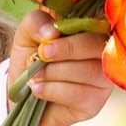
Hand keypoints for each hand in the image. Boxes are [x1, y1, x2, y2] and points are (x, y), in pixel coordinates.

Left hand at [7, 6, 114, 125]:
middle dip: (68, 49)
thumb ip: (36, 23)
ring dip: (56, 72)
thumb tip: (52, 32)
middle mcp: (103, 54)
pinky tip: (38, 90)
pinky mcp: (94, 102)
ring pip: (90, 71)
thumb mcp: (26, 36)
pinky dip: (54, 90)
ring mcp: (102, 80)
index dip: (76, 29)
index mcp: (92, 31)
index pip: (99, 22)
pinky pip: (80, 94)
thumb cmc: (30, 61)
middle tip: (42, 54)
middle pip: (99, 45)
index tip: (49, 38)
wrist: (22, 98)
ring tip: (35, 75)